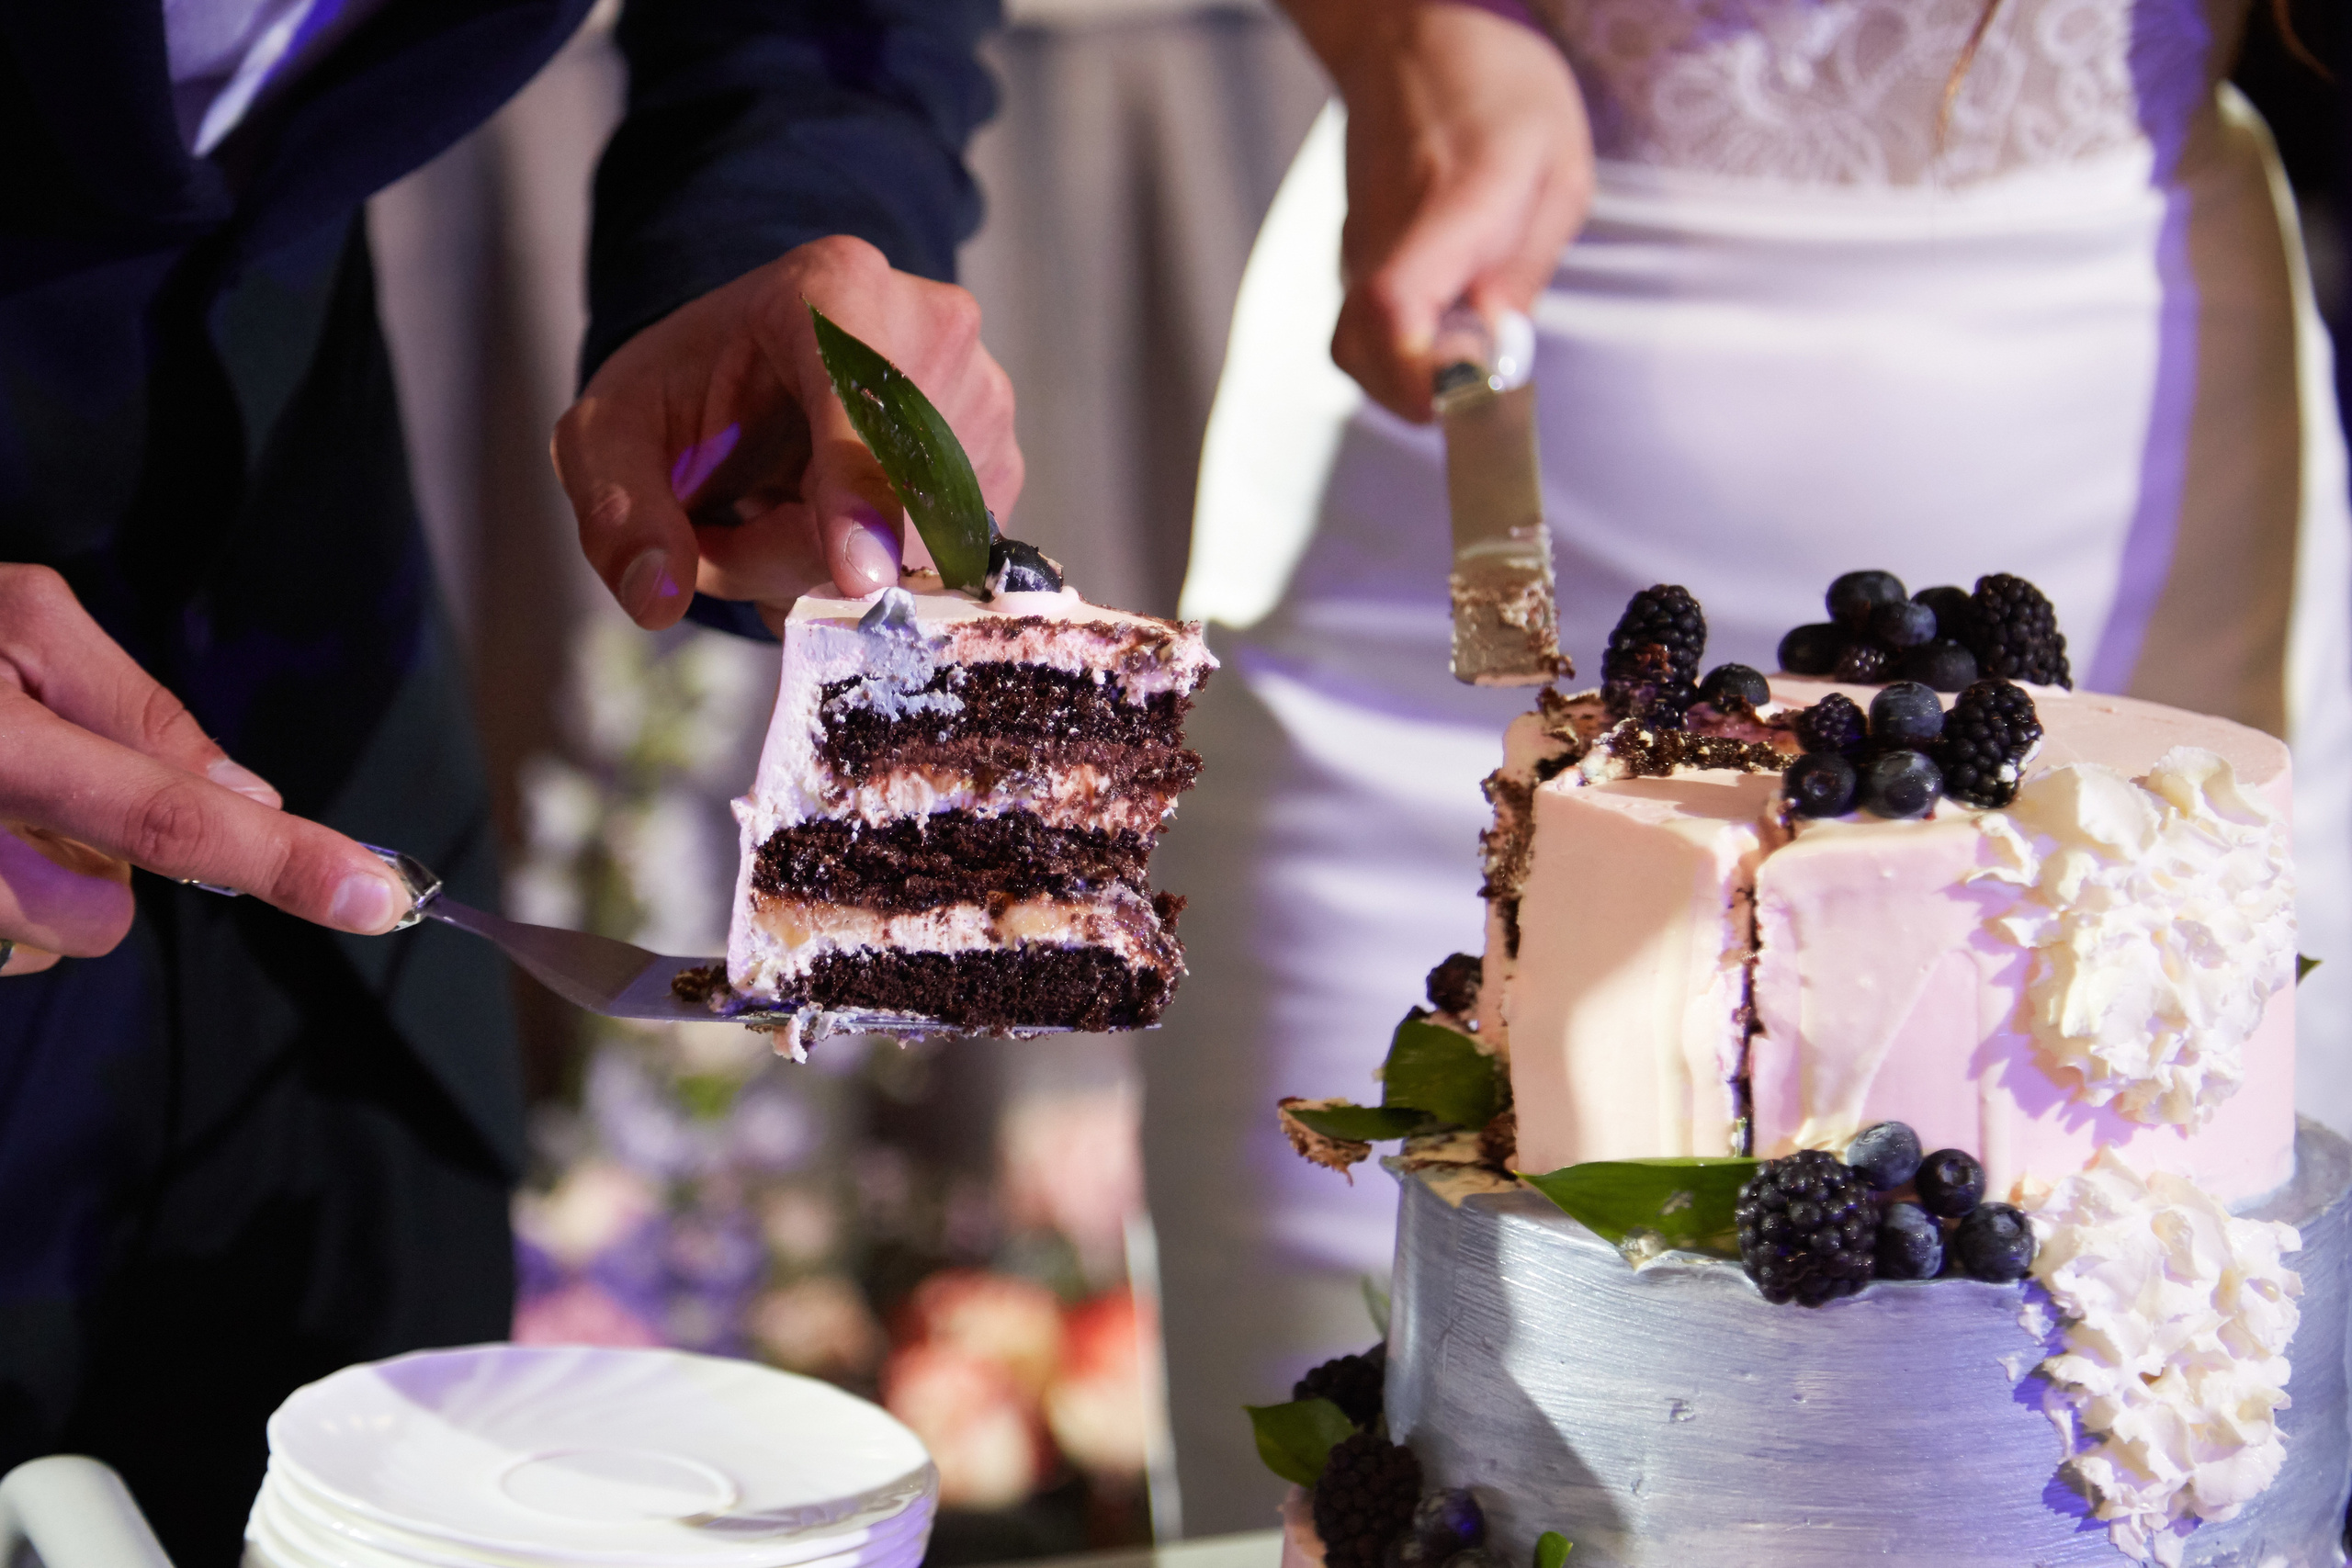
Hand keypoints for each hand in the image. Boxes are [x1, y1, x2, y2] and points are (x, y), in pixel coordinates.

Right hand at [0, 566, 415, 974]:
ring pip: (42, 945)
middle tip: (40, 784)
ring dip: (35, 890)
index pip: (166, 813)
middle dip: (98, 871)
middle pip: (96, 918)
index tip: (382, 896)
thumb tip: (253, 795)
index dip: (284, 861)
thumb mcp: (17, 619)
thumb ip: (136, 710)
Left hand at [552, 236, 1022, 632]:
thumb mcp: (609, 434)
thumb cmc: (686, 394)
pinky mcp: (1000, 470)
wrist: (760, 373)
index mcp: (833, 287)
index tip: (857, 574)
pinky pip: (938, 564)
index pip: (862, 398)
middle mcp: (932, 328)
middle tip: (722, 538)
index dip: (858, 490)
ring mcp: (982, 401)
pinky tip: (831, 534)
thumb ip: (614, 507)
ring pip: (915, 546)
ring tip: (775, 519)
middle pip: (884, 499)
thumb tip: (657, 595)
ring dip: (827, 572)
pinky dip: (871, 578)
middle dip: (791, 555)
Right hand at [1297, 1, 1592, 420]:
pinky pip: (1363, 331)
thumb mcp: (1558, 168)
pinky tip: (1447, 334)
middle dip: (1420, 397)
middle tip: (1481, 386)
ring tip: (1467, 360)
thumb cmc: (1495, 92)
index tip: (1468, 395)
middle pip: (1362, 353)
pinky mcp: (1351, 261)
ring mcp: (1357, 251)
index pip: (1395, 306)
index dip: (1422, 372)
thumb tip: (1500, 349)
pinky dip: (1399, 356)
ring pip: (1357, 351)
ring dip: (1408, 382)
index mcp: (1449, 205)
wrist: (1407, 40)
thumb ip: (1529, 265)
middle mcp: (1386, 237)